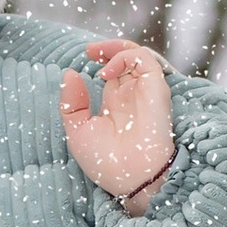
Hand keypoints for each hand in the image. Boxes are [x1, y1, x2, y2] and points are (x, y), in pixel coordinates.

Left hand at [58, 37, 176, 208]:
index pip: (114, 74)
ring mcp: (145, 91)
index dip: (102, 60)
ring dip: (116, 48)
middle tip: (89, 50)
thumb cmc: (106, 162)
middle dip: (108, 49)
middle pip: (126, 60)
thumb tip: (70, 73)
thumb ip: (72, 104)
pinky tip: (105, 72)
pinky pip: (145, 59)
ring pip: (138, 55)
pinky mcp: (156, 89)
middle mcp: (132, 96)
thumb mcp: (78, 131)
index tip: (85, 56)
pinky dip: (124, 57)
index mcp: (117, 106)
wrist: (132, 178)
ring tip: (95, 53)